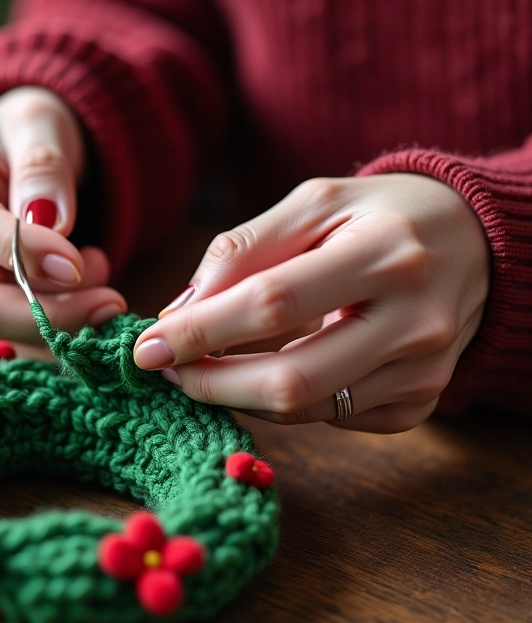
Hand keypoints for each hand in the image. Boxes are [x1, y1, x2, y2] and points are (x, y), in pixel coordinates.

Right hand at [0, 87, 125, 340]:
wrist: (29, 151)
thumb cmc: (31, 130)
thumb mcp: (40, 121)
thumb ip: (43, 165)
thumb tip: (52, 224)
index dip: (23, 252)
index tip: (77, 265)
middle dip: (50, 314)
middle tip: (111, 302)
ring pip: (7, 325)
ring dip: (67, 315)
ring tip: (103, 270)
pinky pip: (28, 327)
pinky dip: (68, 317)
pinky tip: (93, 283)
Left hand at [133, 174, 490, 432]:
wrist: (477, 243)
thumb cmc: (382, 215)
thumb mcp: (315, 203)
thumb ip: (243, 250)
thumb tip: (178, 312)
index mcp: (386, 254)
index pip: (273, 303)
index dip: (200, 331)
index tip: (146, 347)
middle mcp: (415, 321)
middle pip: (291, 379)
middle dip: (210, 384)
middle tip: (167, 371)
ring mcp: (423, 371)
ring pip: (306, 409)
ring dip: (239, 395)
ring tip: (206, 367)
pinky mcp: (420, 401)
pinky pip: (332, 418)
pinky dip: (285, 402)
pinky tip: (268, 371)